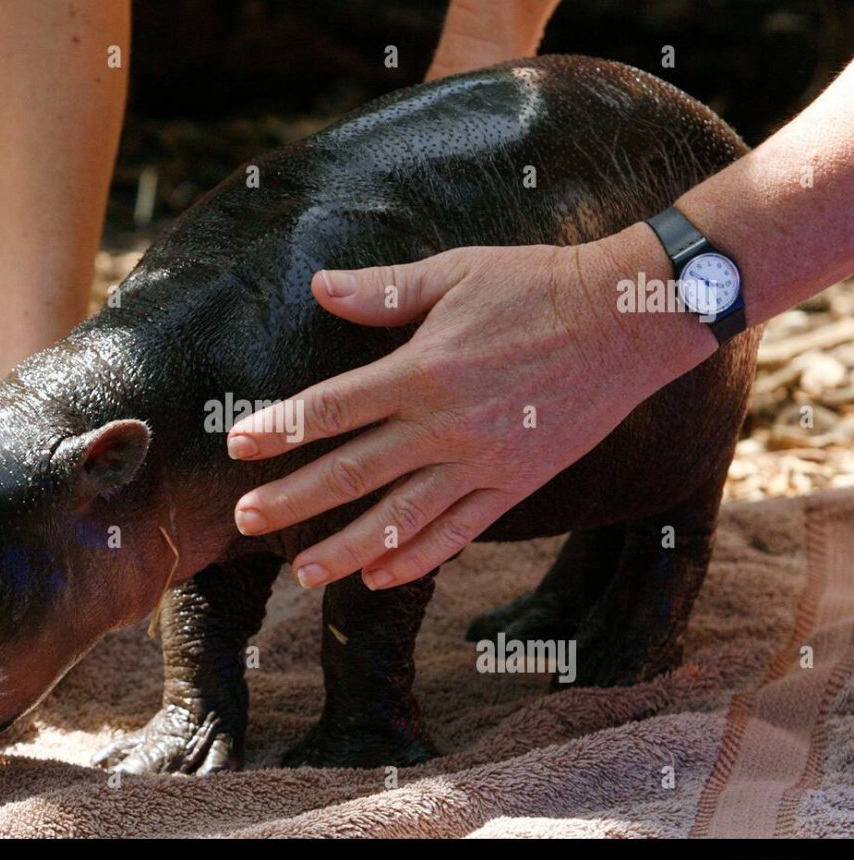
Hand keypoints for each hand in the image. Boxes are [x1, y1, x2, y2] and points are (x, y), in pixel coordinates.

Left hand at [226, 228, 709, 590]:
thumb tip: (318, 286)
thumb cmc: (537, 285)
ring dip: (345, 549)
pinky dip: (415, 559)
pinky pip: (457, 532)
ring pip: (400, 519)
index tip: (238, 446)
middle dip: (292, 501)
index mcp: (423, 370)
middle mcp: (446, 426)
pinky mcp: (515, 483)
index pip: (332, 407)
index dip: (280, 428)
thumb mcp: (457, 272)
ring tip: (301, 572)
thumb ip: (384, 290)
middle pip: (352, 473)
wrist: (629, 319)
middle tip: (243, 523)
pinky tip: (378, 578)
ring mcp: (483, 462)